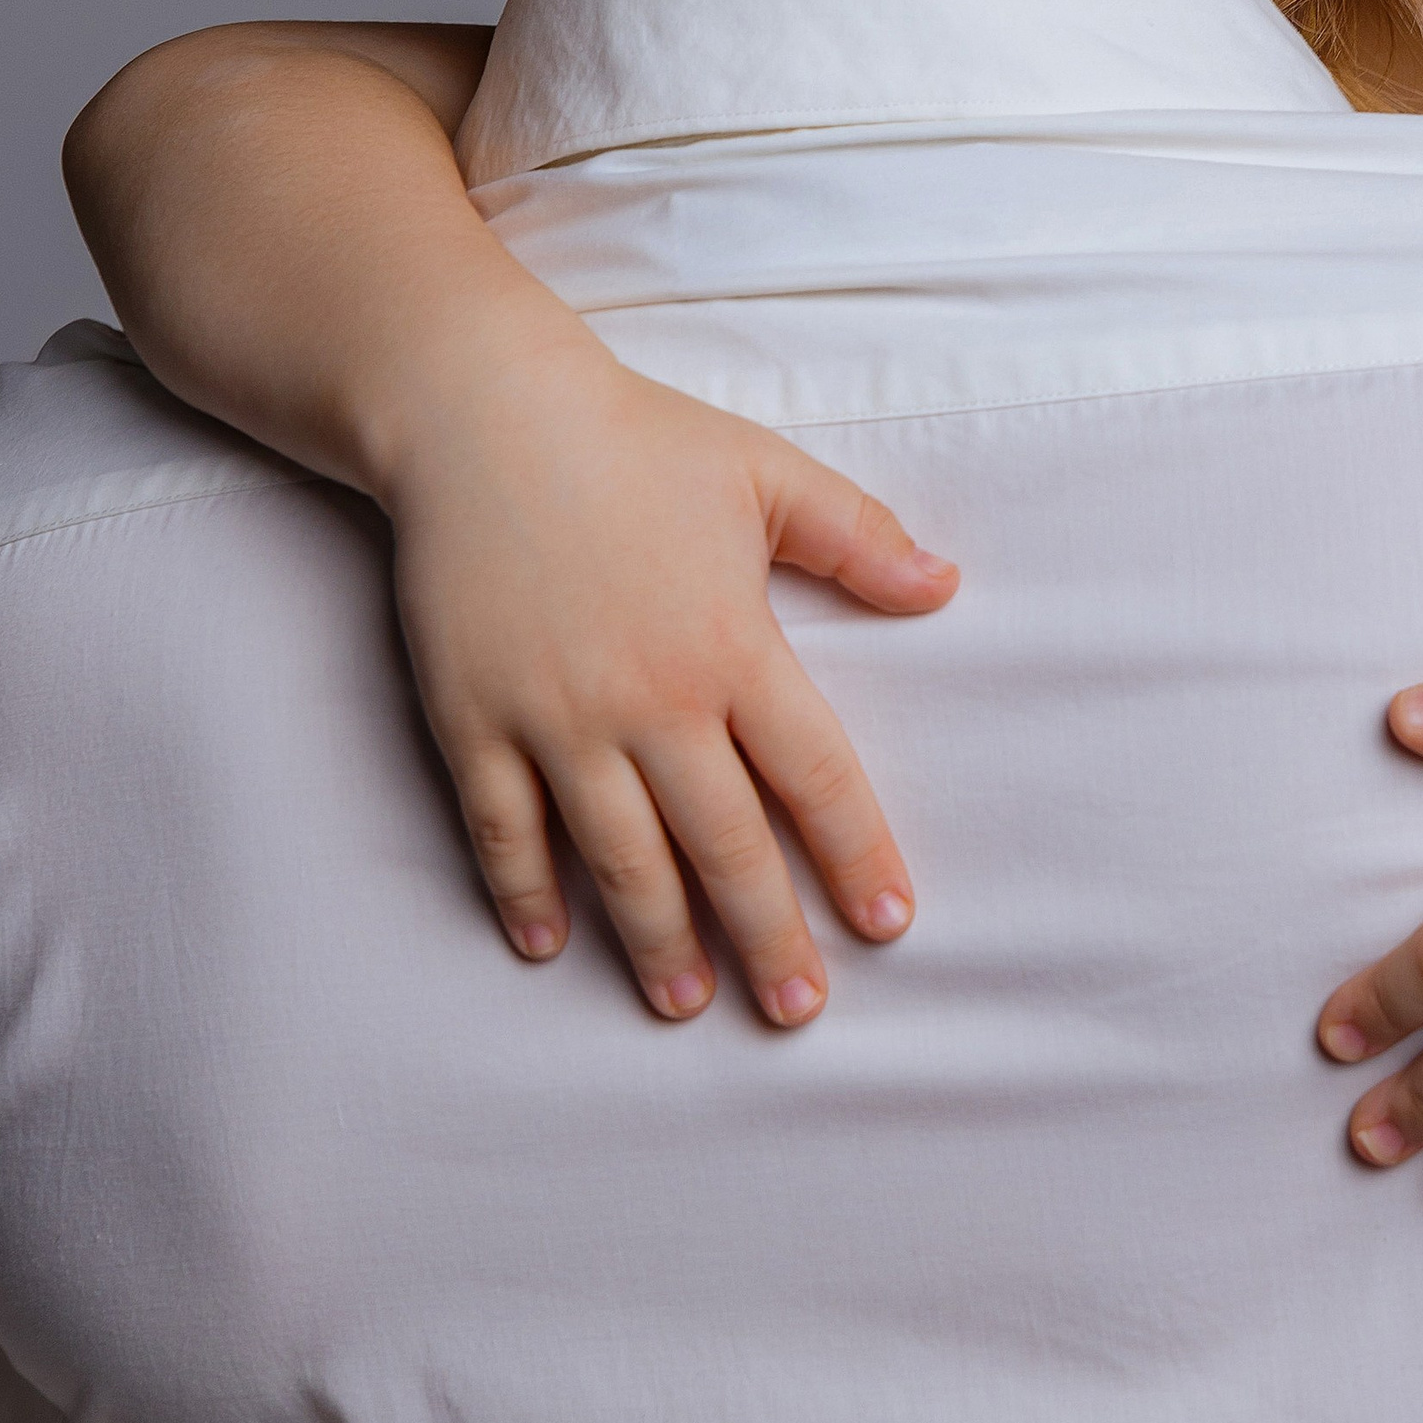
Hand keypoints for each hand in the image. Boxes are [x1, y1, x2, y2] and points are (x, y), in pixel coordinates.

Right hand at [384, 339, 956, 1027]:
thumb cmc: (635, 439)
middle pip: (726, 845)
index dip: (856, 855)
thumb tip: (947, 585)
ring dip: (657, 940)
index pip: (816, 777)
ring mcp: (557, 717)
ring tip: (686, 1002)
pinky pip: (504, 829)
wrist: (481, 412)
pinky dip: (526, 892)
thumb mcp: (766, 475)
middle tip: (798, 1010)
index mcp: (733, 646)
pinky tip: (550, 944)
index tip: (888, 923)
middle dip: (769, 937)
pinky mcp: (474, 718)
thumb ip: (859, 538)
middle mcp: (651, 699)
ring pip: (620, 858)